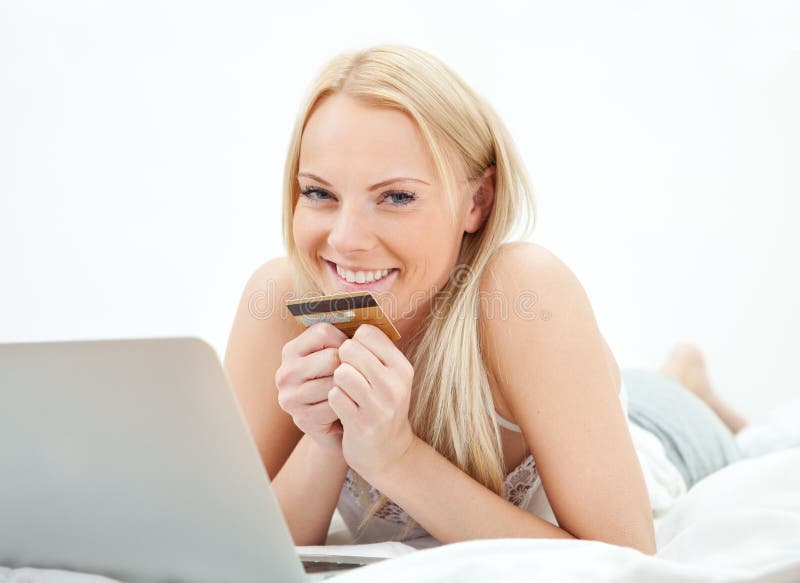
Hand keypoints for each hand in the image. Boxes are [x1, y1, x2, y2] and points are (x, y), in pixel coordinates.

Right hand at [274, 323, 347, 453]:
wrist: (339, 426)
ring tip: (351, 391)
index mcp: (291, 350)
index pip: (323, 332)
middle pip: (332, 357)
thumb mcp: (337, 357)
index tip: (349, 354)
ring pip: (335, 382)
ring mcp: (290, 397)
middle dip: (350, 366)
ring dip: (349, 387)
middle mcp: (285, 372)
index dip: (344, 341)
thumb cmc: (342, 383)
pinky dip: (347, 405)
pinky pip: (335, 404)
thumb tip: (366, 327)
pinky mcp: (301, 418)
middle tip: (354, 376)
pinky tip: (346, 407)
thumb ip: (344, 340)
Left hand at [326, 324, 415, 477]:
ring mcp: (379, 405)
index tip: (355, 357)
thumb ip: (374, 351)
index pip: (367, 333)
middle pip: (351, 350)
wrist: (388, 452)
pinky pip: (335, 396)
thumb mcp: (389, 377)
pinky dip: (334, 400)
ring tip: (346, 391)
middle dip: (342, 360)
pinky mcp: (362, 423)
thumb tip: (348, 318)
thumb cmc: (381, 405)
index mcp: (402, 367)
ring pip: (341, 372)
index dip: (354, 342)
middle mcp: (394, 384)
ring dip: (337, 381)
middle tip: (347, 375)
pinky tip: (343, 407)